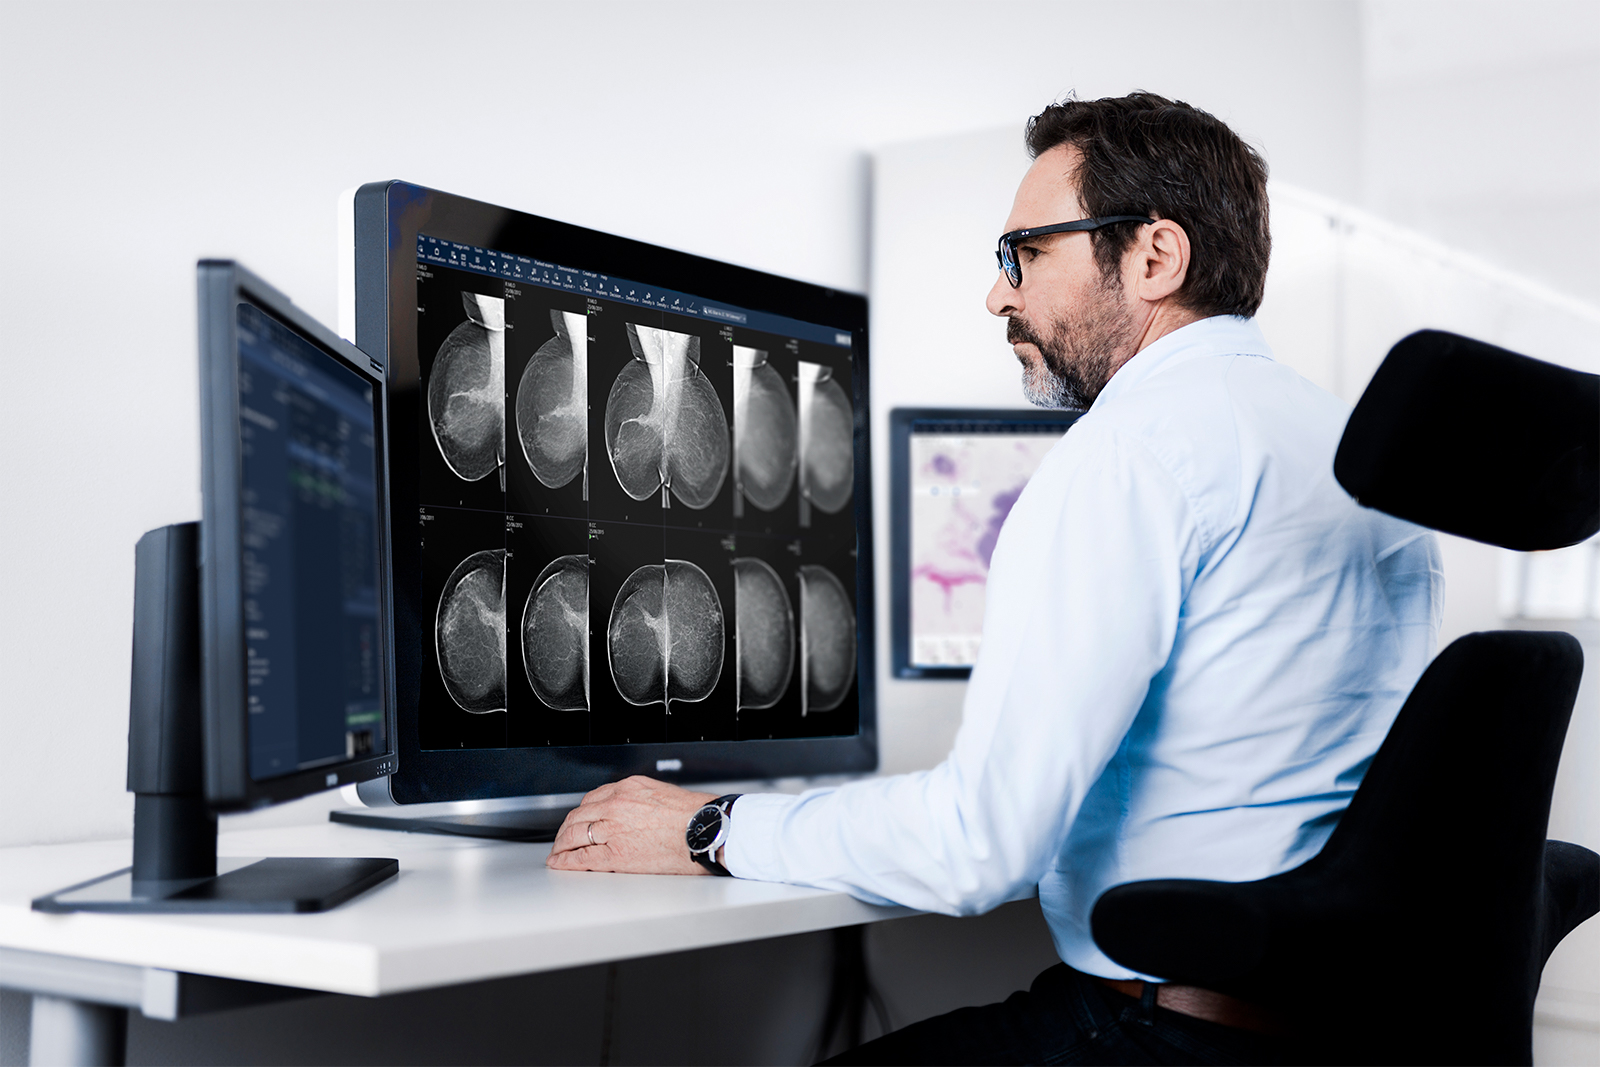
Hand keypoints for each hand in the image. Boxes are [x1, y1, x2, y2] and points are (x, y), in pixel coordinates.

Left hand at [545, 776, 716, 873]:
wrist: (705, 831)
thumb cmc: (693, 816)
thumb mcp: (661, 794)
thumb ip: (639, 801)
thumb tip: (632, 813)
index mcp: (627, 788)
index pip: (591, 800)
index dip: (580, 814)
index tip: (577, 821)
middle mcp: (615, 805)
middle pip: (577, 816)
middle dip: (565, 830)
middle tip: (561, 839)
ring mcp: (612, 830)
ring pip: (574, 835)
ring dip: (561, 845)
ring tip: (557, 853)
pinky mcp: (615, 855)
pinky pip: (581, 857)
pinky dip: (566, 860)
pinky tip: (559, 863)